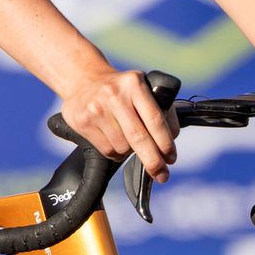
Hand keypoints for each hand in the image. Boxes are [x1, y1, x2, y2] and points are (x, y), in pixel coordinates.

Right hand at [59, 67, 179, 182]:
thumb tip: (170, 142)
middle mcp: (115, 95)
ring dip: (130, 152)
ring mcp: (97, 109)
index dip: (165, 143)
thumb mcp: (142, 89)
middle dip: (153, 161)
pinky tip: (114, 139)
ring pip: (123, 148)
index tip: (171, 158)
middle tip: (162, 174)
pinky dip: (115, 152)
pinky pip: (107, 150)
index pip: (155, 119)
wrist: (83, 79)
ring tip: (127, 140)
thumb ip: (161, 111)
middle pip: (139, 138)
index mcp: (134, 84)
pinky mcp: (83, 121)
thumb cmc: (121, 89)